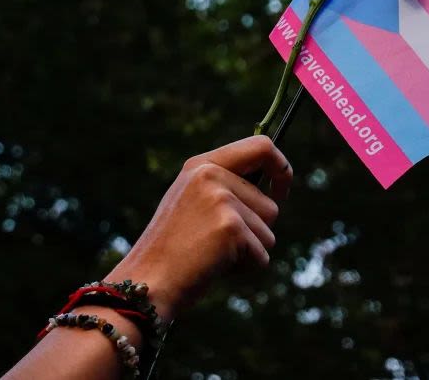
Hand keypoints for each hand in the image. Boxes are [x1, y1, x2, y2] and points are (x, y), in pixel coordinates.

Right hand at [104, 136, 292, 321]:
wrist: (147, 282)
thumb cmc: (172, 251)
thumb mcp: (193, 205)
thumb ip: (225, 190)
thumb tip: (272, 193)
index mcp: (201, 165)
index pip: (261, 146)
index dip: (281, 168)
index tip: (280, 191)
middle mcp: (211, 174)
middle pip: (270, 204)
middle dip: (254, 232)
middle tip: (216, 244)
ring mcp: (221, 199)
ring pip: (268, 232)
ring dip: (248, 252)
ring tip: (211, 255)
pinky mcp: (231, 227)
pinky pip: (262, 255)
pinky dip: (244, 269)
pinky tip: (214, 267)